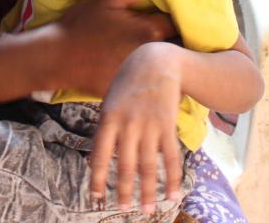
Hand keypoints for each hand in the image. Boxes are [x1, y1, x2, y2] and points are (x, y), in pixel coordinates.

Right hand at [52, 0, 175, 96]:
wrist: (56, 58)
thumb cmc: (82, 24)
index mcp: (150, 33)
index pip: (184, 25)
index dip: (183, 19)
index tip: (175, 15)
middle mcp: (151, 58)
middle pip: (179, 49)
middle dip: (178, 41)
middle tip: (170, 34)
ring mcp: (142, 78)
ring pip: (167, 70)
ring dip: (167, 63)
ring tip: (156, 54)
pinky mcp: (132, 92)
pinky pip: (152, 87)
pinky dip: (151, 79)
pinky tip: (142, 72)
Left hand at [89, 42, 184, 214]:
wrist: (156, 60)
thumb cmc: (128, 81)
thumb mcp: (110, 99)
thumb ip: (107, 127)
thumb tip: (100, 158)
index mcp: (108, 118)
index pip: (99, 155)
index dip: (97, 179)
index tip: (96, 199)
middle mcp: (128, 124)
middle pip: (125, 165)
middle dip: (124, 191)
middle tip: (123, 210)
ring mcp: (149, 125)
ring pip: (148, 165)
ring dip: (148, 191)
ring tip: (148, 210)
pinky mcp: (168, 125)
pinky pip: (170, 156)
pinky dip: (172, 177)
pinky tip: (172, 194)